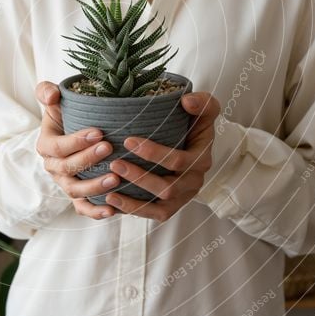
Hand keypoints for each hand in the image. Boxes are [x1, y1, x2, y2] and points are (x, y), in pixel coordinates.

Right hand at [34, 81, 120, 219]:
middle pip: (67, 168)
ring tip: (115, 179)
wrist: (76, 132)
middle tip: (110, 148)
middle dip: (88, 159)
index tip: (98, 132)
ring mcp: (65, 184)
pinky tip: (112, 211)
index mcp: (46, 145)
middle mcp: (53, 167)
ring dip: (95, 186)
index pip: (58, 146)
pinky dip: (95, 212)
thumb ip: (48, 92)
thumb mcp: (56, 100)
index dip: (76, 141)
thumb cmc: (68, 115)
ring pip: (75, 191)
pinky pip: (83, 208)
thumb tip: (52, 95)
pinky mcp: (78, 197)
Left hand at [103, 91, 219, 221]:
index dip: (153, 153)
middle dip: (140, 177)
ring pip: (160, 205)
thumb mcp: (205, 109)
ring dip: (134, 200)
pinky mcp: (172, 207)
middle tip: (114, 164)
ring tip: (109, 190)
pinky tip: (112, 201)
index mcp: (202, 158)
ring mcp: (183, 196)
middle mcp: (194, 181)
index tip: (128, 140)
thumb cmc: (194, 123)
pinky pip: (154, 215)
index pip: (179, 161)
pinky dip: (134, 210)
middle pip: (168, 188)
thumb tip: (186, 101)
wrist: (193, 142)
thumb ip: (202, 102)